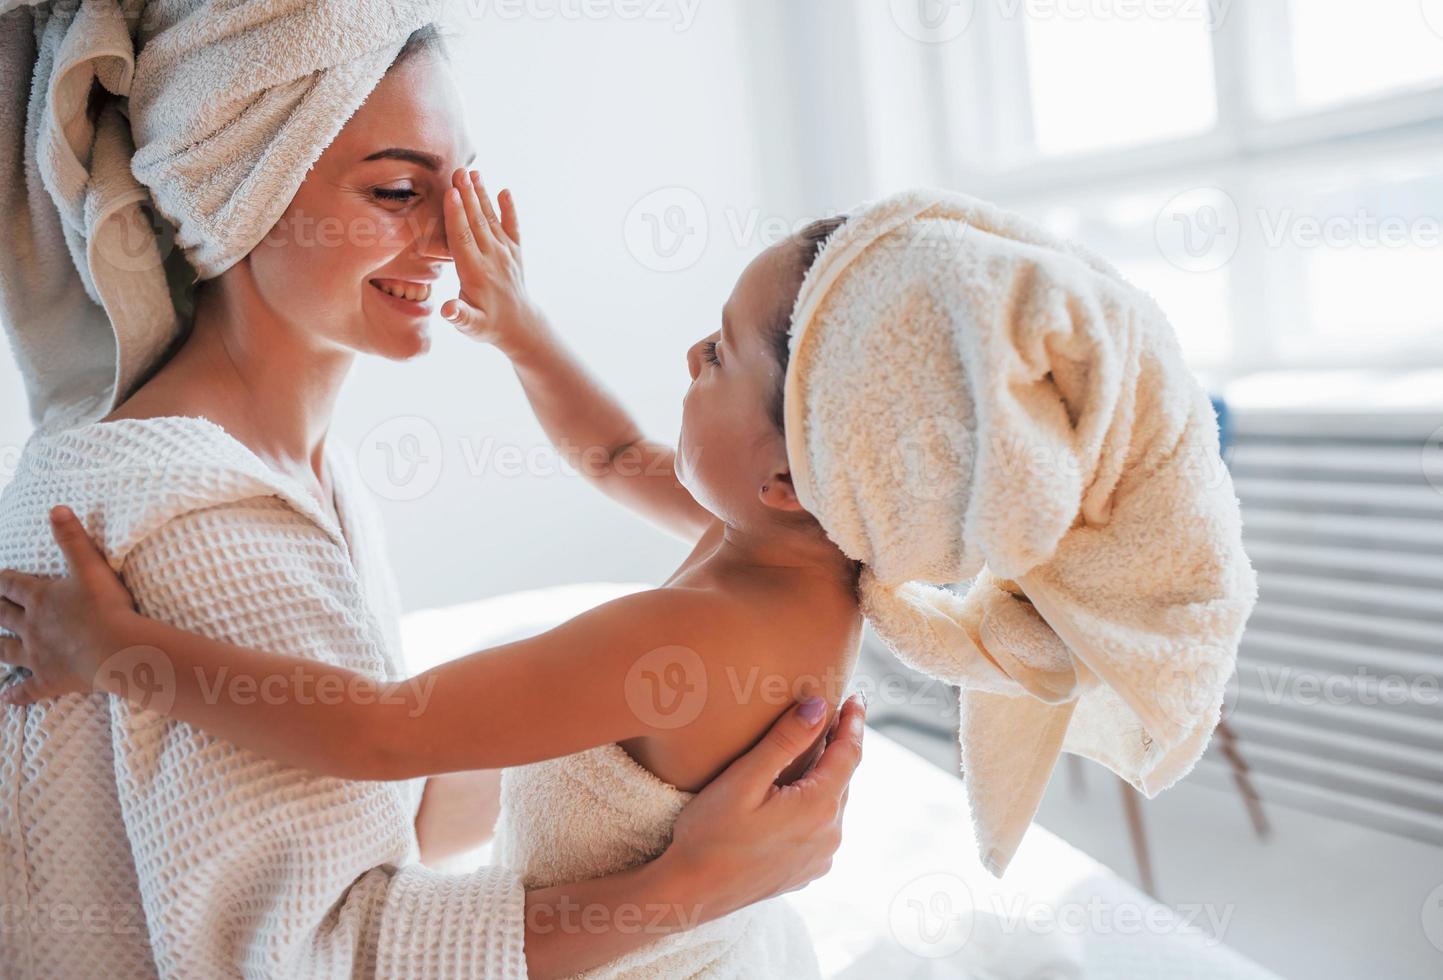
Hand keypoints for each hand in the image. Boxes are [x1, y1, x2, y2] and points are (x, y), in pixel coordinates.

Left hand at [0, 505, 139, 704]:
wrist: (117, 649)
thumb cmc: (107, 607)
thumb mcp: (90, 566)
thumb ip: (72, 537)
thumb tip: (56, 508)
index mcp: (39, 598)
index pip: (11, 585)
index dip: (2, 581)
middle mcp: (31, 627)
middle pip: (3, 616)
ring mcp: (37, 656)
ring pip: (7, 651)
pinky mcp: (49, 680)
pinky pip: (28, 690)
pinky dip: (16, 695)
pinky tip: (6, 699)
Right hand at [440, 168, 545, 356]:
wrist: (519, 326)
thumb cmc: (487, 325)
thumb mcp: (470, 325)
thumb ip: (459, 316)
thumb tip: (447, 310)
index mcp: (476, 272)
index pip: (463, 239)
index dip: (456, 216)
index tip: (451, 193)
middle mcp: (493, 258)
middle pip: (477, 222)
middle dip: (468, 196)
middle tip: (458, 172)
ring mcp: (506, 253)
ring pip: (491, 220)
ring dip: (483, 196)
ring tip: (474, 173)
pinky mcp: (515, 252)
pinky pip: (513, 228)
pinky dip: (510, 210)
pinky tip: (505, 192)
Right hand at [663, 693, 865, 918]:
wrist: (691, 893)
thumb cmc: (710, 833)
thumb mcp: (744, 778)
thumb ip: (785, 740)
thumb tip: (820, 706)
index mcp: (818, 807)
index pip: (849, 753)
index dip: (853, 722)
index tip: (857, 697)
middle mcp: (830, 835)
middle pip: (843, 777)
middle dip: (839, 745)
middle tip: (832, 715)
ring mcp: (821, 857)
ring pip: (833, 802)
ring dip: (827, 775)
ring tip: (814, 750)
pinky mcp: (807, 870)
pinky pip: (822, 827)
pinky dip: (816, 804)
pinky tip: (795, 794)